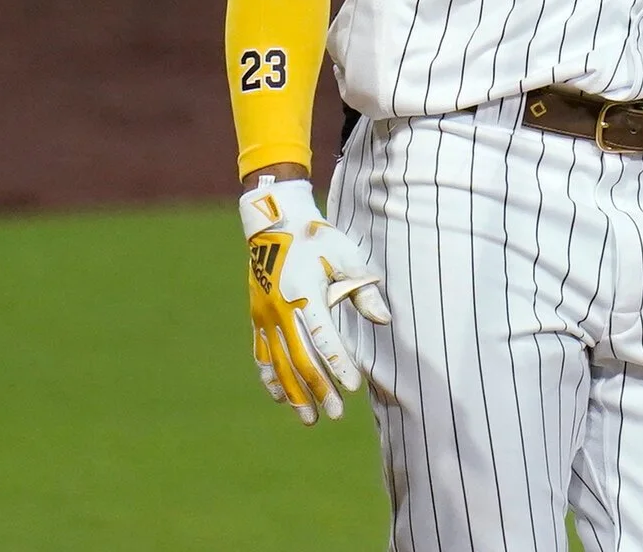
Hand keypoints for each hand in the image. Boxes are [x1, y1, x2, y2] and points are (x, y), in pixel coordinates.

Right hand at [241, 176, 389, 424]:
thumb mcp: (344, 254)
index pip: (323, 337)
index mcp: (305, 293)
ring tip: (310, 418)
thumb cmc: (317, 238)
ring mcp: (265, 316)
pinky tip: (281, 399)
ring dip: (296, 393)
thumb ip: (362, 288)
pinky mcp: (257, 318)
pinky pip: (262, 355)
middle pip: (301, 358)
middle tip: (335, 414)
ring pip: (280, 363)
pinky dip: (271, 378)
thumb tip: (385, 320)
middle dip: (319, 389)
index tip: (353, 387)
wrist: (275, 223)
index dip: (338, 364)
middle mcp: (282, 309)